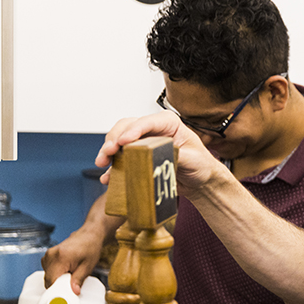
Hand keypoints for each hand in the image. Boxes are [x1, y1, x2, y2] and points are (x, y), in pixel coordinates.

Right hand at [41, 227, 104, 293]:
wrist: (89, 235)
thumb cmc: (90, 248)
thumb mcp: (88, 266)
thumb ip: (78, 280)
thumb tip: (74, 292)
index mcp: (60, 258)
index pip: (51, 281)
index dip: (58, 291)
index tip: (65, 296)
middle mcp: (51, 255)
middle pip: (48, 280)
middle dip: (59, 286)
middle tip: (72, 285)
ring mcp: (48, 255)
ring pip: (47, 276)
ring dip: (57, 280)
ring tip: (71, 275)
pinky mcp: (48, 256)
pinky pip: (48, 271)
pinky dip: (56, 274)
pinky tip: (66, 271)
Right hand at [95, 111, 222, 196]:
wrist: (200, 181)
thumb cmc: (200, 164)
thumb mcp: (193, 159)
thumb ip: (176, 154)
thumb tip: (158, 154)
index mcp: (168, 123)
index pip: (146, 122)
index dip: (132, 130)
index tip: (123, 142)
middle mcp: (153, 130)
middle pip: (126, 128)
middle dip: (114, 139)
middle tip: (107, 153)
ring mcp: (143, 142)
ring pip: (119, 141)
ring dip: (108, 152)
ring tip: (102, 164)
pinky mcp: (138, 157)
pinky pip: (121, 160)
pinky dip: (113, 167)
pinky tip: (108, 177)